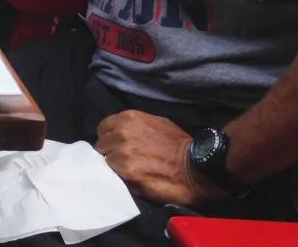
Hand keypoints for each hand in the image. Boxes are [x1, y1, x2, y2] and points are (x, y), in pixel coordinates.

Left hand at [95, 110, 218, 205]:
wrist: (196, 167)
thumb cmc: (178, 144)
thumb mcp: (156, 123)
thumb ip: (134, 126)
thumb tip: (120, 133)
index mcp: (127, 119)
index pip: (103, 128)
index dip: (109, 138)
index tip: (116, 146)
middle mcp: (121, 134)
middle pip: (102, 146)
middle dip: (110, 152)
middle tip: (124, 160)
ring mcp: (122, 154)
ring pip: (107, 162)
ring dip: (116, 167)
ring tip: (131, 171)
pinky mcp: (127, 173)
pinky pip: (115, 176)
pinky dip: (121, 178)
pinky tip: (132, 179)